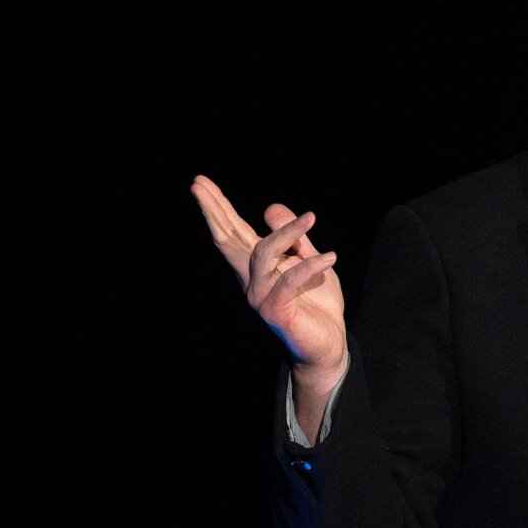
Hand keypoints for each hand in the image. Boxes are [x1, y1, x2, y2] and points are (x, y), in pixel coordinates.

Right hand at [190, 174, 347, 394]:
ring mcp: (260, 296)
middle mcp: (252, 280)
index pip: (233, 232)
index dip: (218, 208)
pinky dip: (309, 266)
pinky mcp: (276, 311)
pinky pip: (289, 280)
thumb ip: (293, 238)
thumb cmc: (316, 303)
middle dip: (213, 211)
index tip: (199, 183)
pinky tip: (330, 257)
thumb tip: (270, 208)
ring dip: (287, 232)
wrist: (328, 344)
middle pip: (227, 240)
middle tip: (196, 184)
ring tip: (311, 218)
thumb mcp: (307, 260)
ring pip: (263, 253)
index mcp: (257, 266)